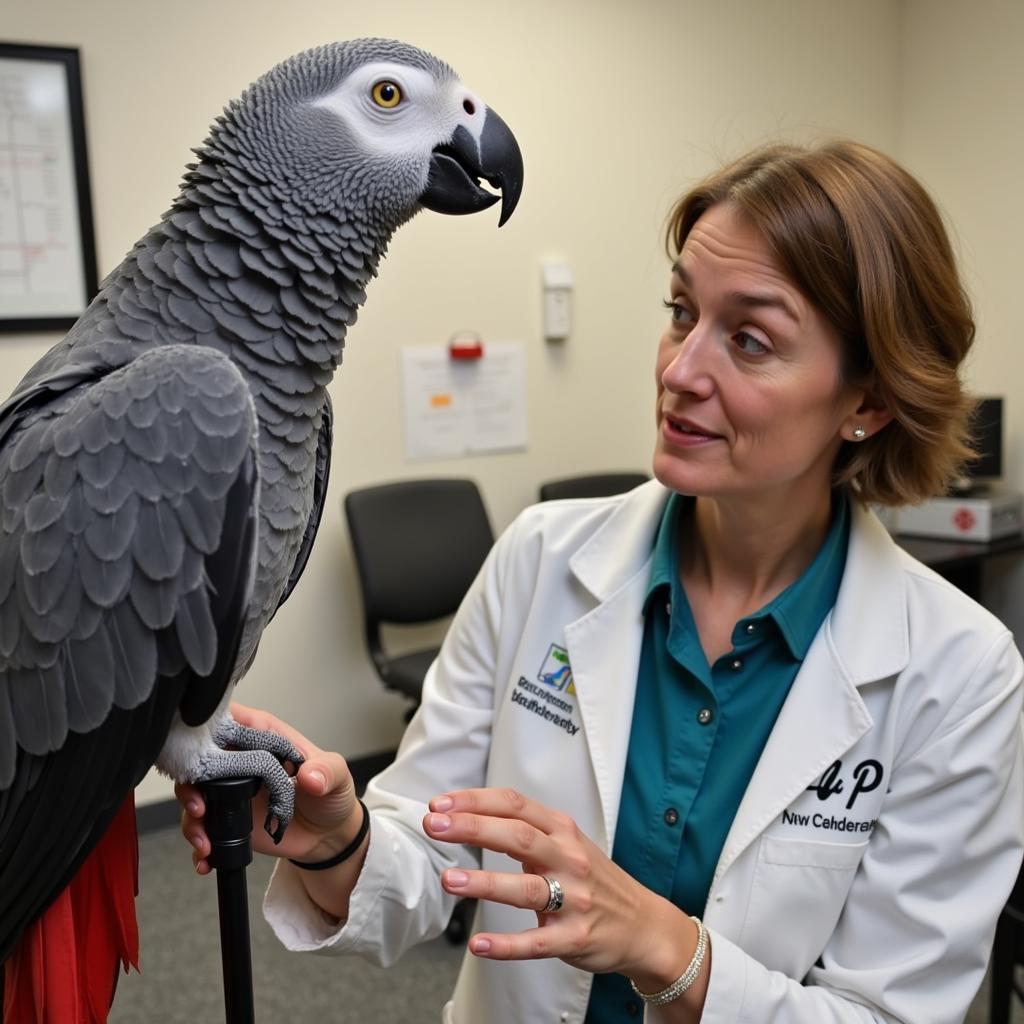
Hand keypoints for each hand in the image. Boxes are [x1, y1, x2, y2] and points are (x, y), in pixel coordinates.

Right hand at [177, 703, 357, 874]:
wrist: (328, 835)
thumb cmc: (330, 792)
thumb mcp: (336, 775)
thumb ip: (326, 771)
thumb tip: (309, 776)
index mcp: (262, 735)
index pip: (226, 718)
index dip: (206, 728)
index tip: (200, 749)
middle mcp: (240, 760)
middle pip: (198, 760)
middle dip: (190, 784)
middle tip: (200, 808)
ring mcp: (230, 791)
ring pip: (194, 796)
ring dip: (191, 820)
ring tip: (205, 841)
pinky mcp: (227, 819)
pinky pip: (203, 828)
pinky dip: (198, 844)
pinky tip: (206, 857)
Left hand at [422, 787, 694, 982]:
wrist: (644, 924)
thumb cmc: (594, 880)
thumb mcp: (566, 842)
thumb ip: (525, 830)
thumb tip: (470, 818)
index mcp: (562, 830)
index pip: (515, 805)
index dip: (476, 801)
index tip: (441, 804)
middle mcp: (568, 858)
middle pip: (517, 836)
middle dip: (472, 828)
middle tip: (434, 826)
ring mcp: (574, 899)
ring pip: (526, 888)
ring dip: (485, 883)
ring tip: (449, 880)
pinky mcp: (575, 937)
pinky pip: (537, 942)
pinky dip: (507, 945)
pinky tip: (479, 944)